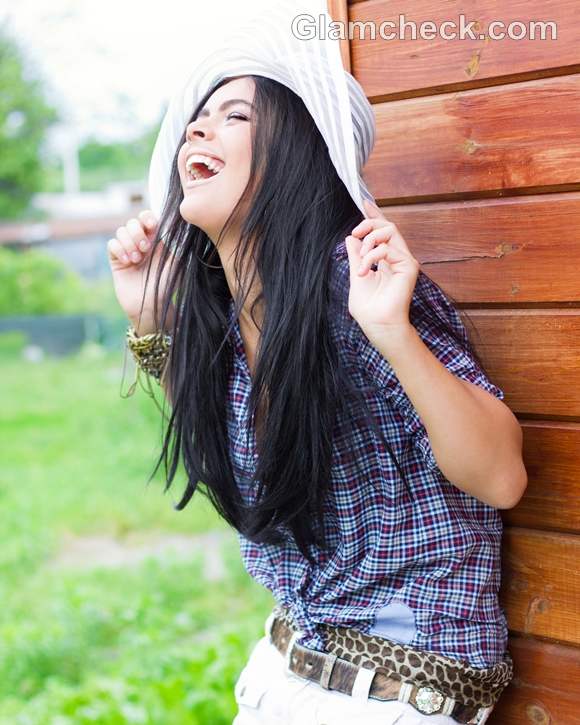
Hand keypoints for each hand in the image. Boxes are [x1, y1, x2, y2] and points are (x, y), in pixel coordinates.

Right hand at [107, 210, 174, 329]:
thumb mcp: (176, 264)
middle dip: (137, 233)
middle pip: (133, 222)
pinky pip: (112, 244)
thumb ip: (177, 245)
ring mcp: (128, 251)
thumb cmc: (166, 286)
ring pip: (121, 231)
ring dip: (129, 242)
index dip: (147, 217)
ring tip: (137, 259)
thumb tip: (179, 228)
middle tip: (145, 249)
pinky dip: (119, 250)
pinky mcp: (116, 261)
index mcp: (156, 241)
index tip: (152, 226)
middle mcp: (141, 243)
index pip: (148, 219)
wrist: (152, 305)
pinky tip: (127, 262)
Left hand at [345, 199, 419, 344]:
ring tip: (361, 262)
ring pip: (389, 231)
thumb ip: (356, 257)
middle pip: (388, 226)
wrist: (377, 325)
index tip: (365, 203)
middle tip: (357, 233)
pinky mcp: (408, 267)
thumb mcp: (356, 276)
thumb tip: (351, 238)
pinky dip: (372, 256)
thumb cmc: (368, 309)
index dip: (375, 216)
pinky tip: (365, 271)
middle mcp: (398, 259)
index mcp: (386, 261)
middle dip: (369, 223)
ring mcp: (405, 262)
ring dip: (369, 241)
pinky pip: (388, 248)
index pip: (383, 233)